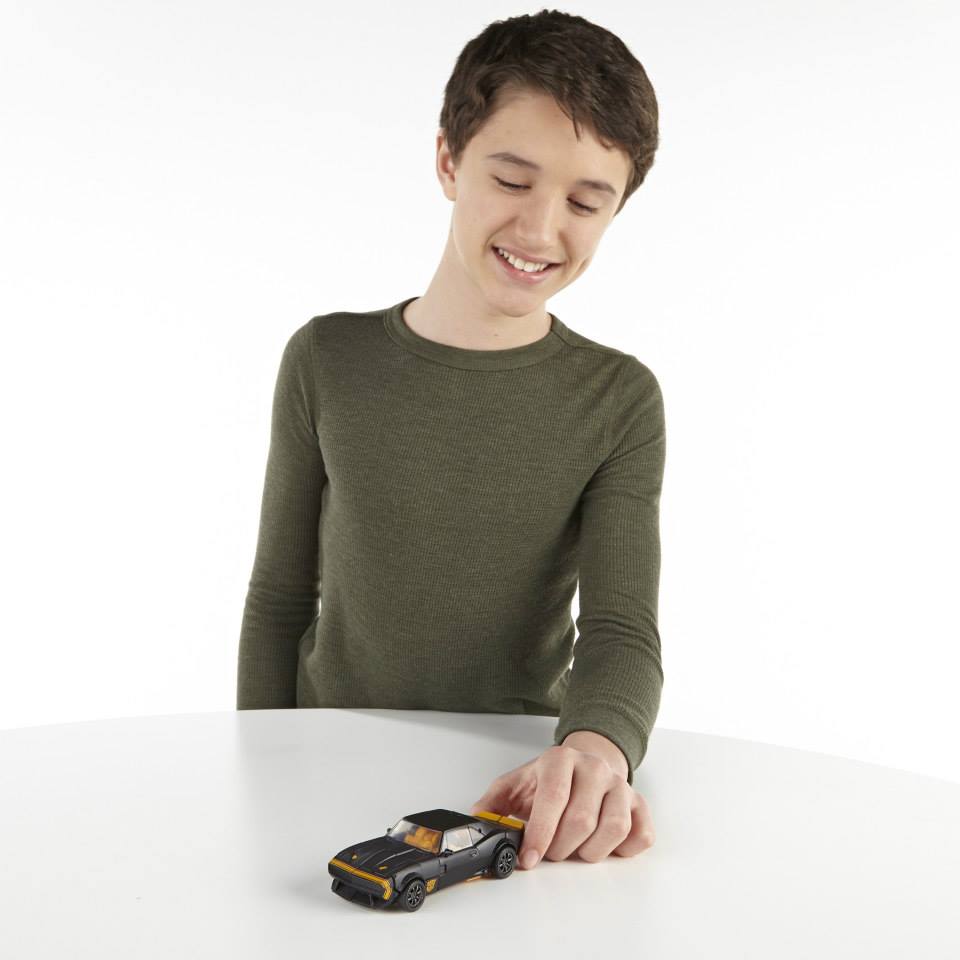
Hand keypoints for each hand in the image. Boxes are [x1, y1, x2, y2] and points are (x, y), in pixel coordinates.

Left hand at [469, 733, 654, 868]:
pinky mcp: (640, 803)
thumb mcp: (516, 784)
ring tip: (575, 848)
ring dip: (590, 851)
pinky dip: (622, 850)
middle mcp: (594, 768)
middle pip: (581, 820)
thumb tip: (476, 822)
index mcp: (560, 760)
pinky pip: (641, 835)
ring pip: (613, 829)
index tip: (529, 858)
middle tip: (550, 852)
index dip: (540, 833)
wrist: (585, 762)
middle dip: (560, 847)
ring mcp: (621, 785)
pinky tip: (604, 845)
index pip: (553, 798)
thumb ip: (493, 804)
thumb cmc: (550, 780)